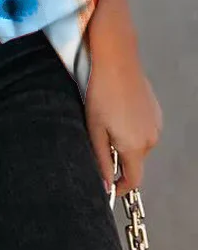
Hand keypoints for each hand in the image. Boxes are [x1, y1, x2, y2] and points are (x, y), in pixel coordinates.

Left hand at [84, 3, 162, 197]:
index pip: (133, 180)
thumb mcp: (93, 128)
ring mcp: (157, 124)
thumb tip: (105, 184)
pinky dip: (131, 126)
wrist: (116, 61)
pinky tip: (117, 109)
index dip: (121, 187)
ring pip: (138, 143)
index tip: (109, 188)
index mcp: (135, 147)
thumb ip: (101, 158)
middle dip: (118, 157)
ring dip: (124, 140)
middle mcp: (151, 139)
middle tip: (99, 140)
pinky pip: (143, 128)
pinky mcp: (156, 110)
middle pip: (134, 160)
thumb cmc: (100, 93)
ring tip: (106, 119)